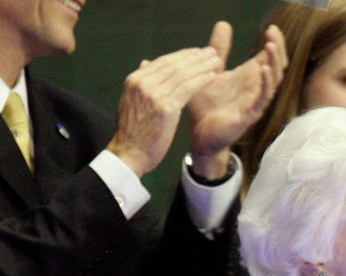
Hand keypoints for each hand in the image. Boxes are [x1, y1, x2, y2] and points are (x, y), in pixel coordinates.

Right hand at [107, 47, 220, 176]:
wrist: (129, 154)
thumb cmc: (134, 132)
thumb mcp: (133, 102)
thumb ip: (143, 84)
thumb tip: (147, 63)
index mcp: (134, 80)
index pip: (163, 62)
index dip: (183, 55)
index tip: (198, 52)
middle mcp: (142, 83)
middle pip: (174, 64)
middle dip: (195, 56)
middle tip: (212, 52)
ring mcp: (153, 95)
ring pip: (183, 74)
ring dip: (202, 65)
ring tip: (217, 61)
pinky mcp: (165, 108)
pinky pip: (188, 88)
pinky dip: (202, 80)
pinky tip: (213, 75)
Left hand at [186, 21, 286, 179]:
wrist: (200, 135)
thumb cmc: (206, 107)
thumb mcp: (211, 71)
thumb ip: (219, 50)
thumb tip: (224, 24)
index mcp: (248, 78)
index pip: (268, 58)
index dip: (274, 43)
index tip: (272, 27)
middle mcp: (255, 89)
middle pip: (276, 66)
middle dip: (277, 49)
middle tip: (273, 33)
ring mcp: (255, 102)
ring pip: (274, 81)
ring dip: (274, 63)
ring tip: (270, 46)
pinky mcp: (249, 115)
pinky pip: (263, 98)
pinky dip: (266, 83)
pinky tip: (264, 69)